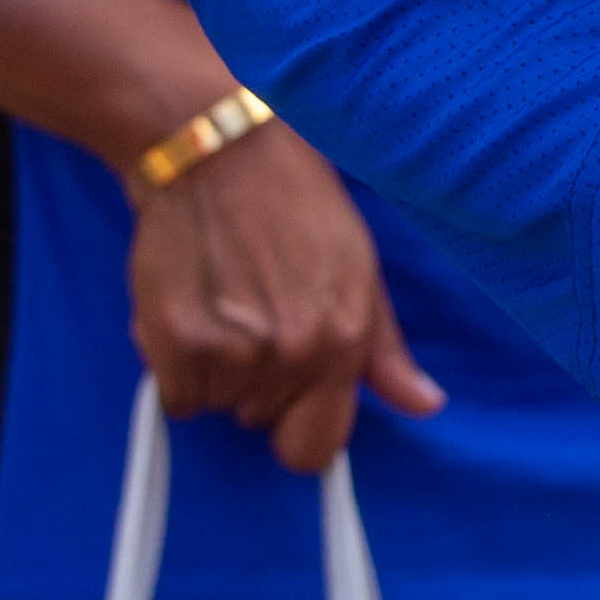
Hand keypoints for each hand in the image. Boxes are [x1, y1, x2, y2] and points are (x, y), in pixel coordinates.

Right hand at [128, 119, 445, 472]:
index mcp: (343, 340)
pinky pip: (173, 394)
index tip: (286, 399)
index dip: (297, 427)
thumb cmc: (293, 200)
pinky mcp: (175, 341)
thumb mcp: (359, 267)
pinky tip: (190, 307)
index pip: (315, 450)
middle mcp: (291, 354)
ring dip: (213, 367)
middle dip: (254, 380)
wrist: (218, 150)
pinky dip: (173, 363)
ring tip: (222, 299)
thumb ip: (385, 350)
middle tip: (252, 312)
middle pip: (259, 421)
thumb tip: (426, 404)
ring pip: (216, 404)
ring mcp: (231, 350)